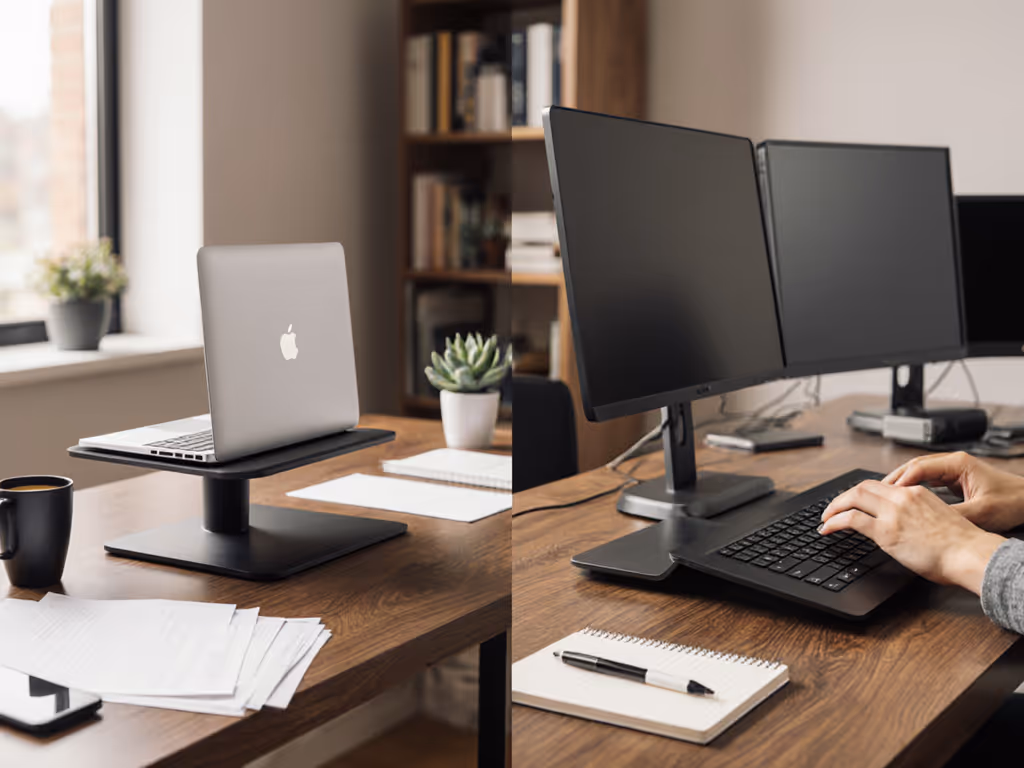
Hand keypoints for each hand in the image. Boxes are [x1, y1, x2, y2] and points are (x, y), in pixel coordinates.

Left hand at [819, 480, 1003, 594]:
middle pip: (862, 487)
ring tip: (825, 519)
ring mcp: (893, 513)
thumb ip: (917, 516)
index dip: (861, 492)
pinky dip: (834, 522)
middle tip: (832, 509)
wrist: (970, 553)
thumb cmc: (961, 545)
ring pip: (853, 498)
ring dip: (834, 507)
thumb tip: (904, 527)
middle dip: (842, 497)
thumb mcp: (937, 518)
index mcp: (916, 492)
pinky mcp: (886, 531)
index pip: (880, 485)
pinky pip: (851, 519)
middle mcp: (902, 497)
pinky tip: (827, 529)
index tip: (852, 501)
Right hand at [884, 451, 1023, 531]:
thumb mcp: (980, 512)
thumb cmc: (1012, 502)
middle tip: (875, 494)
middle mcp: (953, 463)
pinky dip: (913, 489)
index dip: (899, 481)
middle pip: (913, 466)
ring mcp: (954, 470)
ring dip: (901, 484)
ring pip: (918, 473)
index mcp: (958, 464)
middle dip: (893, 480)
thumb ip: (952, 514)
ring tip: (884, 497)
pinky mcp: (955, 480)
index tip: (885, 494)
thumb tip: (926, 522)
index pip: (918, 467)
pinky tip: (904, 499)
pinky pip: (927, 481)